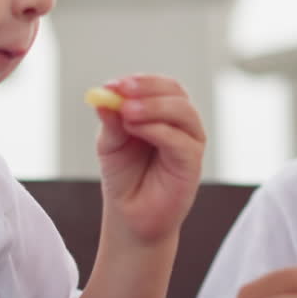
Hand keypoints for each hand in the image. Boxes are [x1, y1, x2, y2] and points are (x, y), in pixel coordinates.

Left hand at [92, 74, 204, 244]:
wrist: (131, 216)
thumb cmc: (124, 177)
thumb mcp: (110, 144)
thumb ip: (111, 122)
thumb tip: (104, 99)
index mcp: (162, 113)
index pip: (160, 86)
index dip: (140, 81)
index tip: (115, 84)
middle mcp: (180, 124)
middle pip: (175, 92)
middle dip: (148, 88)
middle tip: (123, 91)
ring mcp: (189, 142)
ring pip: (183, 111)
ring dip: (154, 106)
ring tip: (127, 111)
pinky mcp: (193, 163)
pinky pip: (181, 140)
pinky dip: (158, 130)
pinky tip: (136, 130)